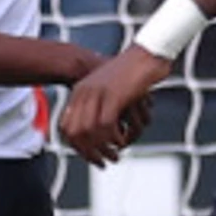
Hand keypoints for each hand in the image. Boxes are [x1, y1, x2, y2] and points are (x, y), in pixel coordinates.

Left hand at [57, 46, 168, 166]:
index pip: (67, 127)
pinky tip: (122, 142)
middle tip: (103, 163)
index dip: (77, 147)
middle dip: (89, 153)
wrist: (148, 53)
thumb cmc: (134, 72)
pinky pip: (106, 125)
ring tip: (115, 156)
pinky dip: (113, 138)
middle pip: (75, 133)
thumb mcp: (110, 88)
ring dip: (103, 149)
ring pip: (90, 132)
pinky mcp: (113, 95)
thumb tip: (99, 129)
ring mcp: (98, 94)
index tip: (92, 157)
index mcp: (80, 92)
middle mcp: (84, 93)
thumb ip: (101, 105)